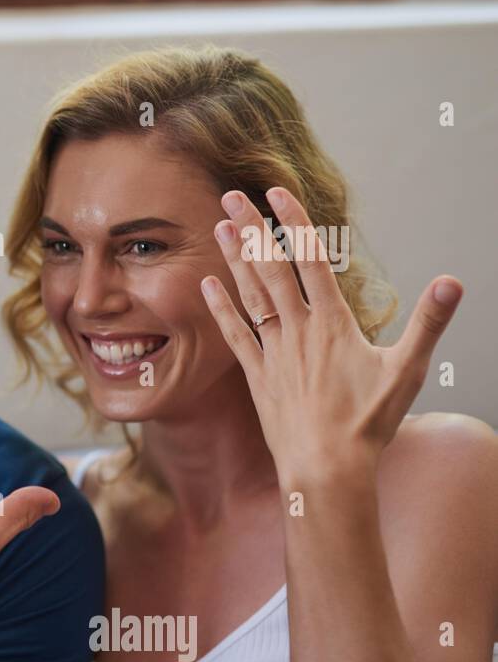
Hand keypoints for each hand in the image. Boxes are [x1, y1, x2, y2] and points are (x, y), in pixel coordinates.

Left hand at [203, 186, 462, 480]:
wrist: (327, 468)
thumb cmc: (369, 423)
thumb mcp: (407, 370)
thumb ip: (429, 322)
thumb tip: (453, 282)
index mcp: (333, 323)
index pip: (311, 260)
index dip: (294, 223)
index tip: (276, 192)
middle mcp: (298, 331)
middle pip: (272, 269)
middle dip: (253, 230)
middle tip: (232, 195)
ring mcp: (274, 353)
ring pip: (250, 296)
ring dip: (235, 260)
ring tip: (221, 227)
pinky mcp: (257, 377)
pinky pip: (235, 336)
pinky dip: (221, 309)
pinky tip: (207, 285)